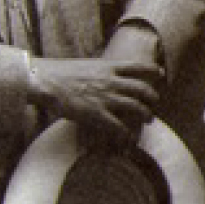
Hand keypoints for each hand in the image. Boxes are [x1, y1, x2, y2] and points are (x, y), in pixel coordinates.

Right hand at [29, 54, 165, 135]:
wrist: (43, 80)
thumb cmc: (57, 73)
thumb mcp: (83, 65)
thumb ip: (97, 71)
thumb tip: (99, 73)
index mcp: (107, 67)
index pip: (138, 66)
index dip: (153, 70)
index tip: (161, 73)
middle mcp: (111, 81)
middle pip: (143, 88)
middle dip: (153, 96)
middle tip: (155, 102)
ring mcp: (106, 98)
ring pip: (137, 107)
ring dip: (146, 114)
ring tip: (149, 119)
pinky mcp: (96, 114)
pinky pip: (119, 126)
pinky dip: (127, 133)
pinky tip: (129, 138)